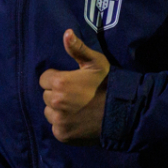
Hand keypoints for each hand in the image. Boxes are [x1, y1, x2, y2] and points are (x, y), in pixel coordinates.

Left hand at [39, 29, 108, 143]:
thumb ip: (78, 48)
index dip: (57, 79)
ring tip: (75, 108)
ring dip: (57, 110)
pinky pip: (55, 126)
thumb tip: (66, 32)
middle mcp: (56, 102)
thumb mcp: (96, 63)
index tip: (71, 82)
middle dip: (57, 94)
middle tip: (75, 96)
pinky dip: (62, 124)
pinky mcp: (62, 135)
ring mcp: (58, 120)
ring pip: (49, 111)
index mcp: (60, 82)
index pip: (44, 79)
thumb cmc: (108, 85)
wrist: (122, 114)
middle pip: (46, 95)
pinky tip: (77, 120)